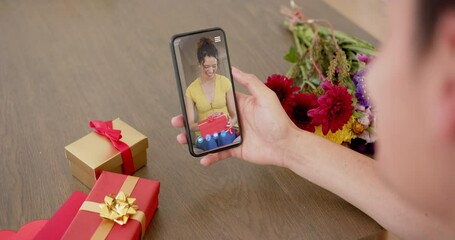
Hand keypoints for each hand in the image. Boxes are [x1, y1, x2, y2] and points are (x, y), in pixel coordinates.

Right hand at [172, 67, 297, 166]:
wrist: (286, 145)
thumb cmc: (278, 120)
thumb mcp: (264, 96)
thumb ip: (249, 81)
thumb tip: (234, 68)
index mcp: (238, 105)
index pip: (215, 100)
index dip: (200, 99)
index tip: (187, 99)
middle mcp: (233, 119)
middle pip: (207, 118)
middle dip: (190, 120)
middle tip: (177, 121)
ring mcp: (233, 135)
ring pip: (209, 136)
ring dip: (194, 138)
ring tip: (183, 139)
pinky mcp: (235, 149)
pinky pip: (219, 152)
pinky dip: (210, 156)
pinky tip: (202, 158)